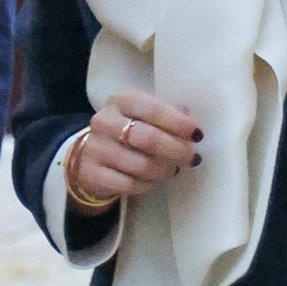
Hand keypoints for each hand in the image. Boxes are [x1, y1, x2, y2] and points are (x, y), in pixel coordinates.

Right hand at [66, 94, 201, 210]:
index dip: (177, 123)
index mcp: (120, 101)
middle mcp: (104, 121)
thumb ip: (166, 114)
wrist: (89, 157)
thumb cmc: (126, 134)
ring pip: (141, 165)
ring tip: (172, 170)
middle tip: (192, 158)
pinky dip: (147, 184)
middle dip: (176, 150)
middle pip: (148, 139)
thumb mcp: (144, 116)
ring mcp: (95, 148)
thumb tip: (187, 116)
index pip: (151, 108)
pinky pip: (129, 184)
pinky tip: (152, 180)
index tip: (197, 135)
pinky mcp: (92, 174)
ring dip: (164, 170)